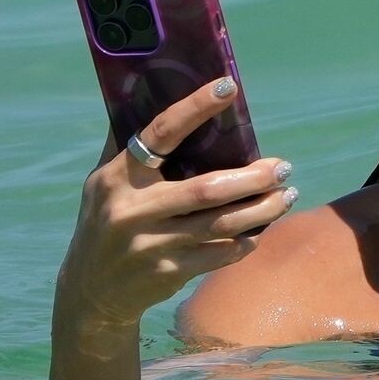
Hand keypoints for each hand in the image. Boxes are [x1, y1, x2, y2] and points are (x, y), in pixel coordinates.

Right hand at [56, 77, 298, 327]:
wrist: (90, 292)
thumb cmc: (106, 222)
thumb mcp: (103, 184)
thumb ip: (126, 146)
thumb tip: (146, 90)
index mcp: (117, 177)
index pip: (160, 133)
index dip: (194, 108)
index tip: (228, 87)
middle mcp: (132, 210)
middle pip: (206, 188)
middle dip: (253, 177)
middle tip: (284, 167)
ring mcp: (151, 245)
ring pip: (221, 224)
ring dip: (262, 209)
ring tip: (288, 195)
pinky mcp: (168, 273)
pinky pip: (220, 254)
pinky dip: (246, 241)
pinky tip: (261, 229)